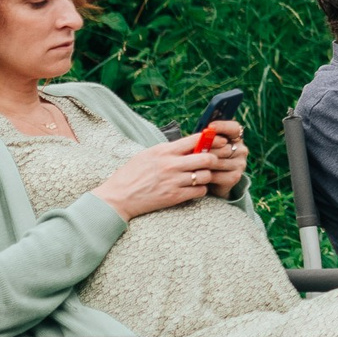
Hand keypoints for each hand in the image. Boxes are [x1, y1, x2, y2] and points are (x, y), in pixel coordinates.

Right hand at [95, 132, 232, 218]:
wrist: (118, 197)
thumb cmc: (131, 174)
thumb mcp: (147, 154)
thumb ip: (168, 150)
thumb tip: (189, 144)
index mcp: (164, 151)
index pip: (195, 139)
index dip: (211, 139)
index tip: (219, 141)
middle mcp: (170, 164)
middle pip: (207, 158)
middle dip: (213, 160)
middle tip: (212, 163)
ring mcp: (173, 181)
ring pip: (206, 175)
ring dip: (207, 176)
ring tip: (201, 177)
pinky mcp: (174, 196)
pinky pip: (200, 191)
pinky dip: (201, 190)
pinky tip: (194, 189)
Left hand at [197, 118, 248, 197]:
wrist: (209, 180)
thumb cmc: (205, 156)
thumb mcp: (205, 145)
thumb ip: (206, 139)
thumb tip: (201, 136)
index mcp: (236, 138)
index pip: (235, 128)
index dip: (223, 126)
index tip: (210, 127)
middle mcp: (241, 150)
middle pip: (223, 146)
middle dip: (206, 149)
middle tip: (193, 150)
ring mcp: (240, 164)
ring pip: (217, 161)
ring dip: (203, 163)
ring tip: (190, 163)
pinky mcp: (234, 177)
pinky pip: (216, 174)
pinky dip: (204, 174)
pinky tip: (196, 173)